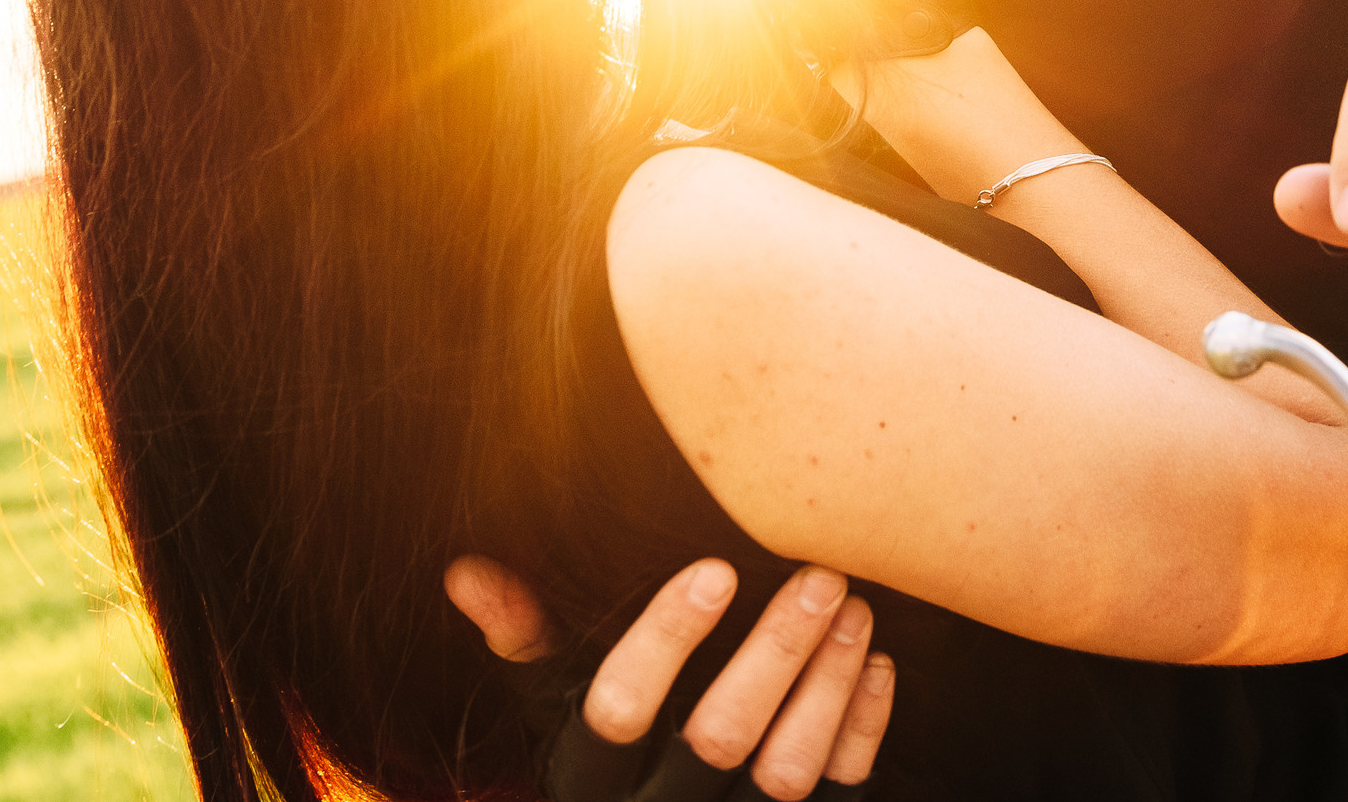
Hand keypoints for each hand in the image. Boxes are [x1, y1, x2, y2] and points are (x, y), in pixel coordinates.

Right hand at [446, 554, 892, 800]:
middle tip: (819, 573)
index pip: (617, 712)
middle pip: (717, 739)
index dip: (664, 641)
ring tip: (854, 607)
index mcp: (588, 783)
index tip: (715, 568)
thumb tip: (468, 570)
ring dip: (827, 684)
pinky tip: (879, 665)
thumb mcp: (554, 717)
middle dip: (773, 651)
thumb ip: (526, 645)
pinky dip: (861, 729)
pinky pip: (839, 796)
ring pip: (786, 773)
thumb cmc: (606, 769)